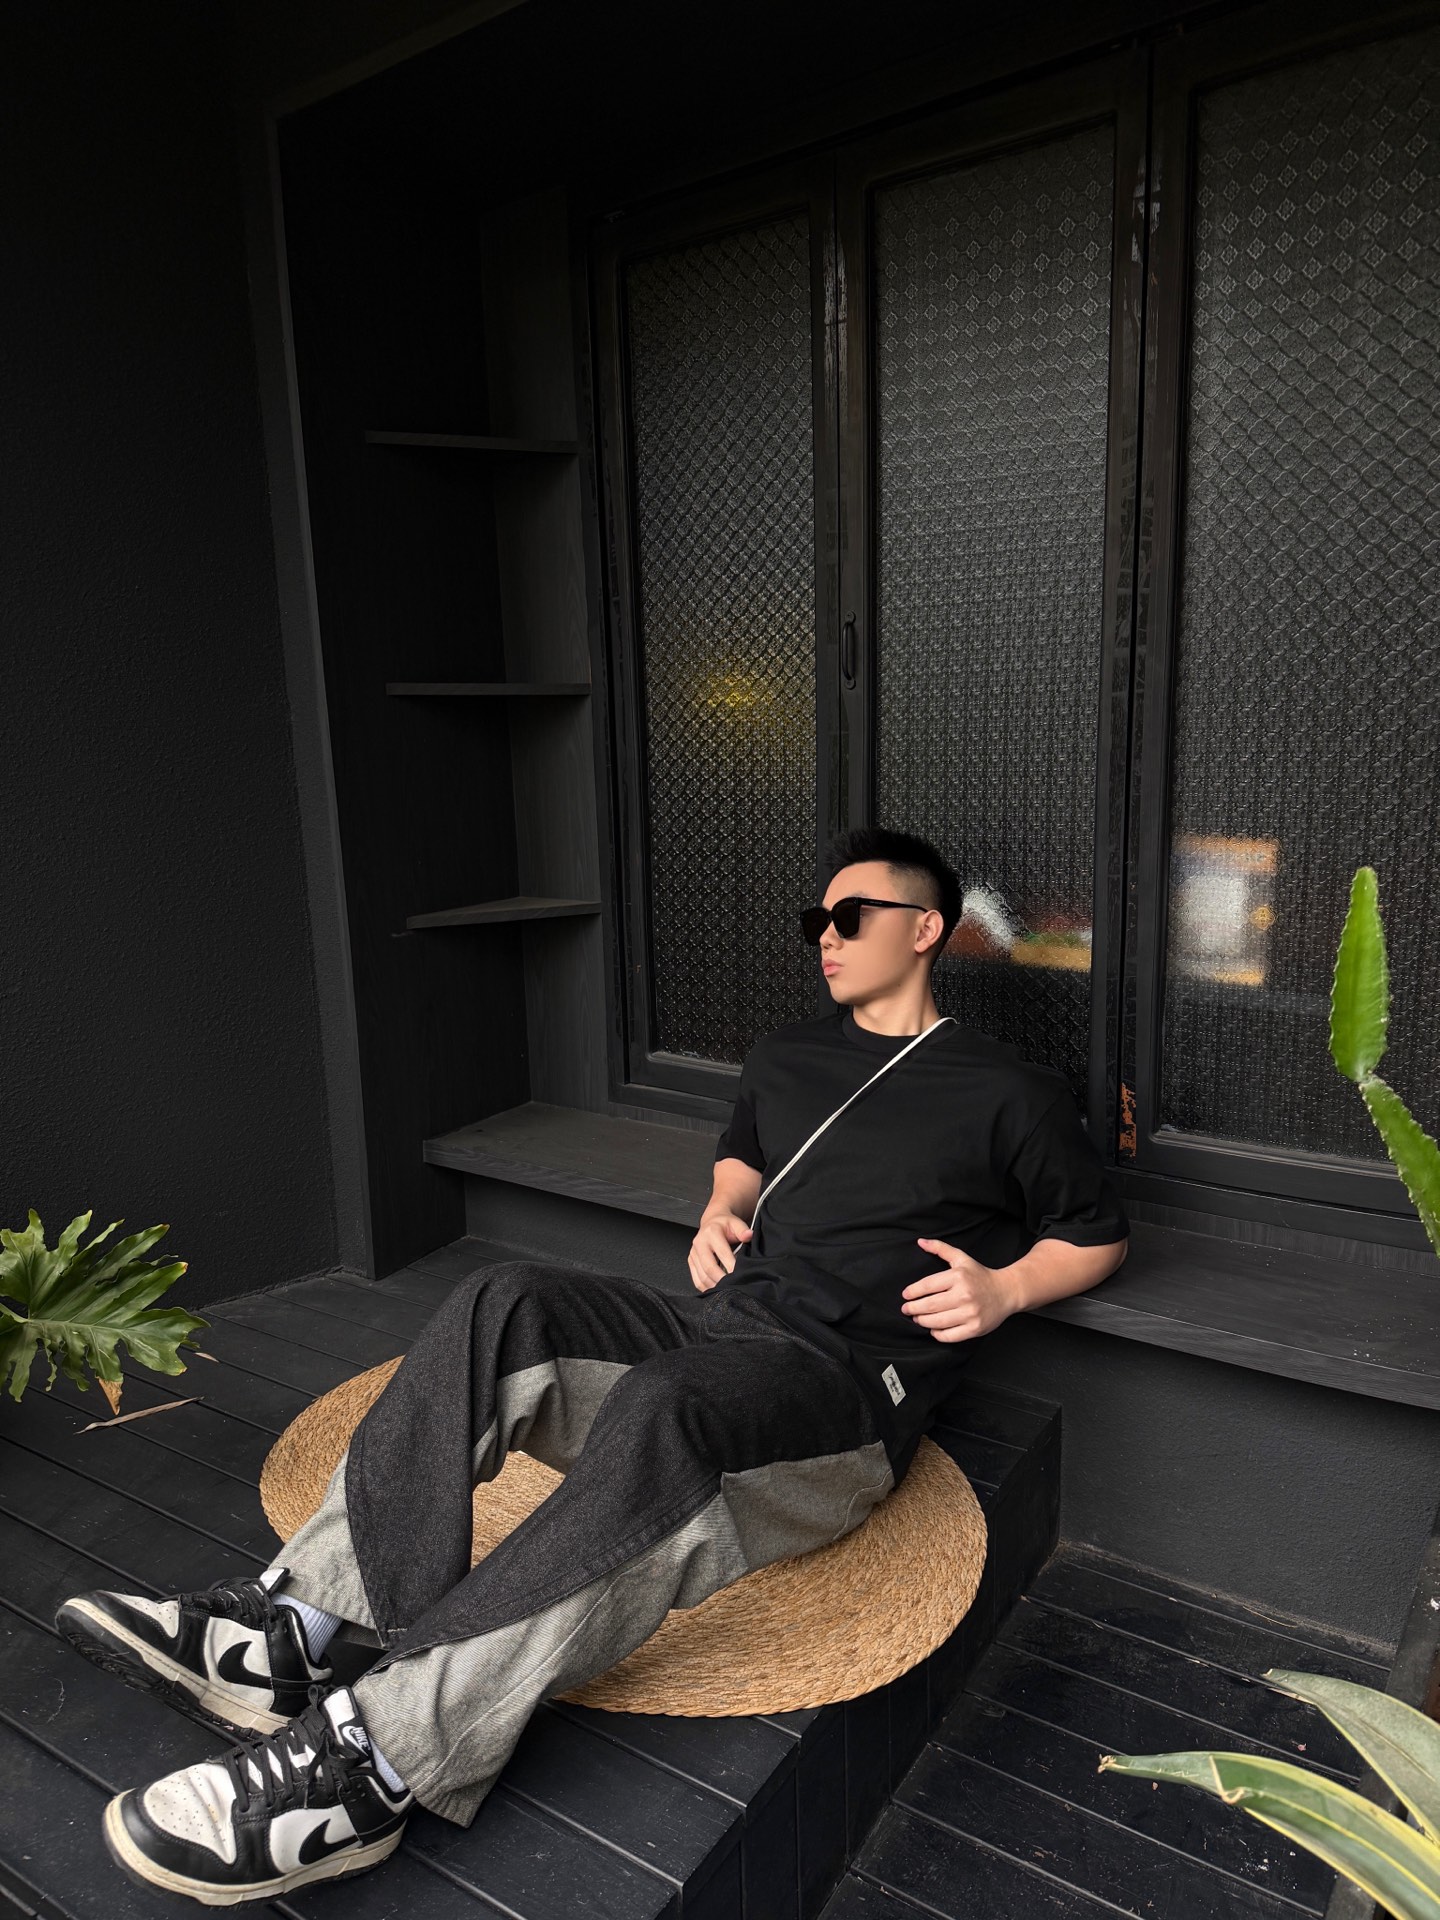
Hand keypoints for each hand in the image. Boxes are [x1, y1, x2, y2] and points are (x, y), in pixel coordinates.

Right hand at [689, 1212, 752, 1291]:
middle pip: (709, 1267)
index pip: (722, 1252)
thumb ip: (743, 1230)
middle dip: (722, 1280)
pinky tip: (716, 1290)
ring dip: (714, 1286)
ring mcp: (693, 1253)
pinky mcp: (691, 1261)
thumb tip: (749, 1235)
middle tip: (733, 1287)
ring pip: (702, 1276)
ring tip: (727, 1291)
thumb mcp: (736, 1223)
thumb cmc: (725, 1225)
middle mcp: (699, 1243)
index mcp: (711, 1233)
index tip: (739, 1275)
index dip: (731, 1265)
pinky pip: (696, 1279)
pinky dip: (706, 1287)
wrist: (712, 1221)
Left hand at [900, 1237, 1018, 1342]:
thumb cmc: (980, 1275)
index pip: (928, 1285)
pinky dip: (937, 1334)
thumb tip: (920, 1241)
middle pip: (930, 1305)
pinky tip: (933, 1329)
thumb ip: (940, 1249)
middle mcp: (964, 1295)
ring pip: (938, 1321)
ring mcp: (970, 1313)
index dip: (913, 1291)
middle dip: (914, 1309)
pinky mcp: (975, 1328)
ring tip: (917, 1319)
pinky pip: (950, 1335)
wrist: (1007, 1292)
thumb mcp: (961, 1258)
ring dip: (922, 1321)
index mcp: (958, 1276)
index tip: (905, 1295)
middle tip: (906, 1310)